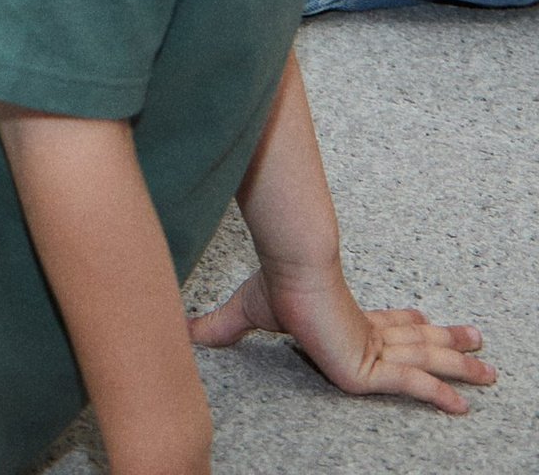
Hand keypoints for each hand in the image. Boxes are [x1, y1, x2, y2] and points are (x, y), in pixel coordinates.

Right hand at [191, 265, 491, 413]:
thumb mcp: (249, 311)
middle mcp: (367, 330)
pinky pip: (412, 383)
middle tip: (479, 344)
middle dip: (450, 344)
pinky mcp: (374, 364)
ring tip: (490, 370)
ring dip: (459, 365)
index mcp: (345, 317)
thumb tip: (184, 330)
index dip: (408, 325)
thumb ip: (223, 326)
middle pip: (416, 342)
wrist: (291, 269)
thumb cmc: (275, 284)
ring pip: (425, 361)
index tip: (426, 322)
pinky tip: (461, 404)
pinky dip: (438, 392)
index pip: (383, 325)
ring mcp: (375, 348)